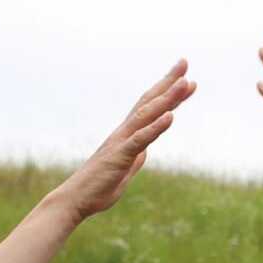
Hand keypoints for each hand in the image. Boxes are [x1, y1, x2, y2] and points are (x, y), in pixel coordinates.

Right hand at [48, 60, 195, 223]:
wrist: (76, 200)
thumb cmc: (98, 187)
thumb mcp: (124, 170)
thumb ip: (135, 158)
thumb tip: (144, 152)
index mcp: (127, 135)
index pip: (151, 108)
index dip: (168, 93)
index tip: (187, 80)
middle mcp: (124, 132)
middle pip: (150, 102)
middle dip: (169, 82)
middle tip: (185, 62)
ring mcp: (122, 142)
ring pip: (147, 115)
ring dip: (167, 99)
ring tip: (185, 83)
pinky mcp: (120, 156)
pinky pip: (140, 139)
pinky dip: (155, 127)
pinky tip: (171, 116)